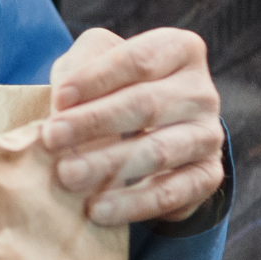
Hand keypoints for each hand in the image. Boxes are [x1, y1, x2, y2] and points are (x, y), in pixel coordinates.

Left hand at [40, 27, 223, 225]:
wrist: (143, 135)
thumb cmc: (107, 90)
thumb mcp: (91, 65)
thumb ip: (79, 67)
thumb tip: (63, 101)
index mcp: (178, 50)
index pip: (138, 60)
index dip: (96, 78)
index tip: (58, 98)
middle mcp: (201, 91)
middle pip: (146, 104)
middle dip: (93, 122)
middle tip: (51, 139)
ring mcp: (208, 135)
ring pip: (158, 151)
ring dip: (108, 165)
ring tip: (67, 176)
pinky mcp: (207, 176)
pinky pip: (172, 192)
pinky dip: (132, 203)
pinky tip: (98, 209)